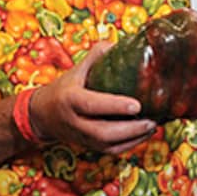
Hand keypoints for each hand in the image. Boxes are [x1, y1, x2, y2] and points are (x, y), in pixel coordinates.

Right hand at [28, 42, 155, 153]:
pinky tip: (145, 134)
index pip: (92, 105)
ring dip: (134, 139)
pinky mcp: (89, 146)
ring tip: (153, 125)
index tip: (137, 104)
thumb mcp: (76, 69)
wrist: (43, 115)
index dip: (115, 106)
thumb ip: (97, 55)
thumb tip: (120, 44)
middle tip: (151, 120)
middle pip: (102, 132)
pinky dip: (130, 145)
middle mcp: (74, 121)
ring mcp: (82, 137)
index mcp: (70, 99)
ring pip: (108, 145)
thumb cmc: (64, 88)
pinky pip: (111, 151)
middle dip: (130, 129)